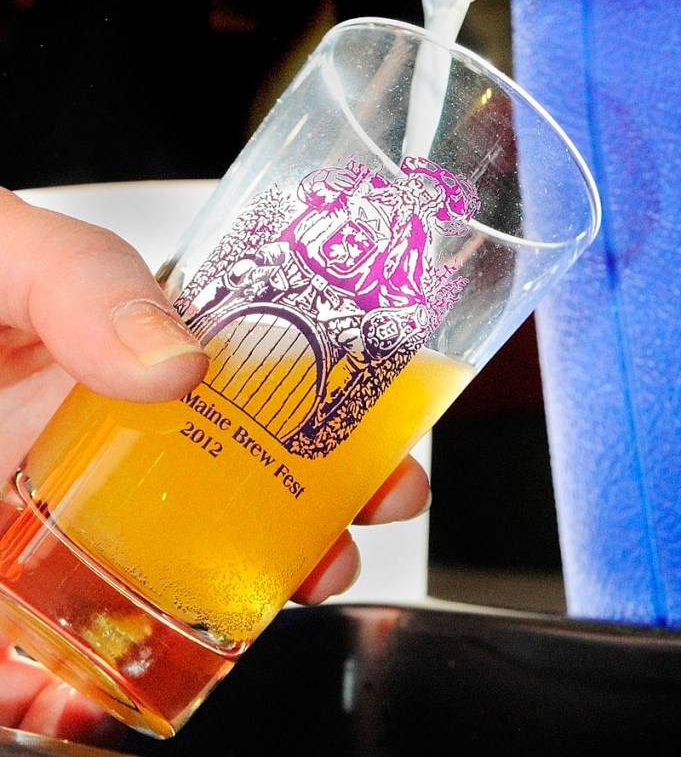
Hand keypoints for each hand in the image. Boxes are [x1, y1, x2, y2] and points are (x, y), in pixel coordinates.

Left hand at [0, 187, 429, 742]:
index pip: (261, 388)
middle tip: (335, 557)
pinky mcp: (2, 589)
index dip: (337, 423)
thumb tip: (178, 356)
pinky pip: (50, 656)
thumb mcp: (1, 247)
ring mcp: (49, 518)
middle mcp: (104, 438)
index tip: (385, 459)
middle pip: (232, 496)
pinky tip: (98, 700)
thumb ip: (84, 276)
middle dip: (305, 533)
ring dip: (213, 617)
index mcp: (126, 353)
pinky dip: (82, 692)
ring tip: (240, 628)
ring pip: (158, 583)